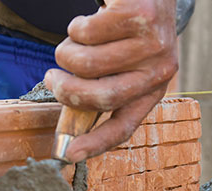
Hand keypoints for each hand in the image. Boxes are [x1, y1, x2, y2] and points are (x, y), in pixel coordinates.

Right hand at [44, 0, 177, 162]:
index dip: (96, 143)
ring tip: (75, 38)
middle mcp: (159, 70)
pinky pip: (86, 32)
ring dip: (67, 51)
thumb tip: (70, 125)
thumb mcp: (122, 64)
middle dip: (66, 90)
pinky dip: (77, 25)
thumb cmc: (126, 28)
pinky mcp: (139, 16)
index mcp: (154, 89)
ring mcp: (153, 43)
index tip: (69, 154)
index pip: (124, 126)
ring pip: (86, 63)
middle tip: (52, 78)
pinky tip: (93, 17)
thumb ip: (101, 89)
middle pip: (100, 97)